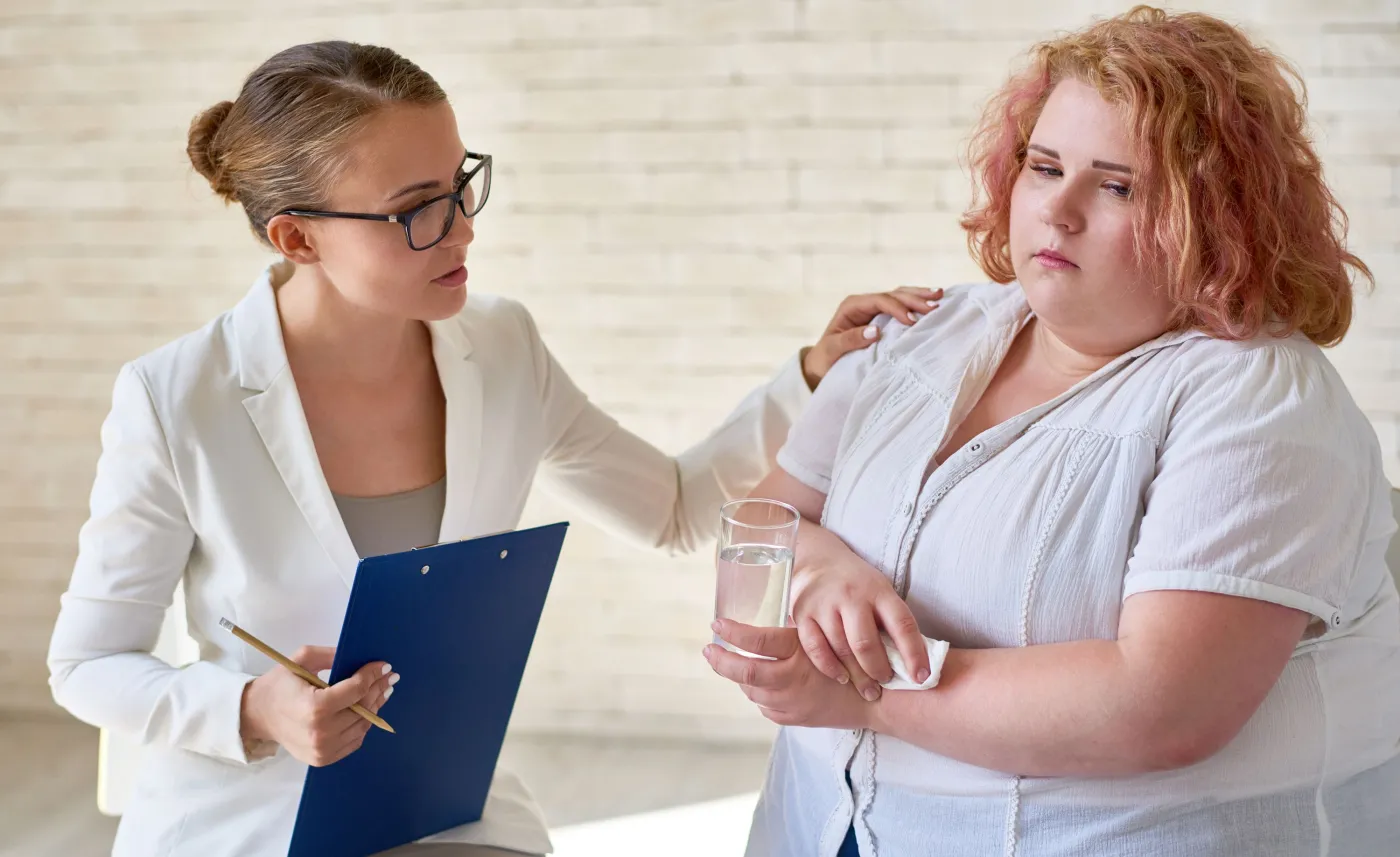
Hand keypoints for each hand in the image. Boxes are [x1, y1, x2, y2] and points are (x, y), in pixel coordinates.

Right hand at [240, 645, 396, 766]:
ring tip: (383, 691)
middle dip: (378, 689)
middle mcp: (320, 732)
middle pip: (363, 708)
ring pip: (363, 725)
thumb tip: (359, 655)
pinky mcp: (323, 759)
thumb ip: (331, 655)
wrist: (258, 715)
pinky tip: (368, 709)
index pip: (356, 690)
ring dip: (375, 706)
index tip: (384, 666)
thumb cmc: (280, 685)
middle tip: (389, 677)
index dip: (372, 675)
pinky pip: (354, 740)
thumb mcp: (301, 659)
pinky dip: (363, 724)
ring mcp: (323, 749)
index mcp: (314, 707)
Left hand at [704, 620, 869, 728]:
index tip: (716, 624)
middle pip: (745, 671)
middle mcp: (792, 679)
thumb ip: (794, 633)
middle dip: (721, 661)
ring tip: (734, 665)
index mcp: (799, 652)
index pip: (756, 640)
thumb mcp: (824, 636)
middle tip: (709, 650)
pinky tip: (760, 686)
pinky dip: (760, 695)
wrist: (878, 700)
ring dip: (740, 678)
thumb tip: (763, 616)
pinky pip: (766, 708)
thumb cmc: (855, 659)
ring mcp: (792, 703)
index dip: (732, 632)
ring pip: (753, 691)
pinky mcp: (795, 719)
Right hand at [789, 541, 929, 702]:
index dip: (914, 653)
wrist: (818, 562)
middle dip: (879, 670)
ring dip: (857, 675)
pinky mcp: (803, 614)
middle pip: (865, 643)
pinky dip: (829, 667)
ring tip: (868, 689)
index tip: (921, 677)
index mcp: (878, 591)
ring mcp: (825, 604)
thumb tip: (913, 661)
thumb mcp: (880, 592)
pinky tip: (842, 677)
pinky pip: (815, 648)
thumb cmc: (858, 584)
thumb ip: (892, 621)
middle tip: (885, 683)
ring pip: (841, 649)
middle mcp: (851, 596)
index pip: (901, 624)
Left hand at [802, 286, 942, 388]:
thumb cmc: (825, 358)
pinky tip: (934, 304)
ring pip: (901, 296)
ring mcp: (876, 309)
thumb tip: (876, 331)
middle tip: (935, 304)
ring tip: (940, 296)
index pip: (879, 300)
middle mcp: (865, 303)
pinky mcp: (884, 318)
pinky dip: (918, 305)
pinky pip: (903, 307)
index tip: (912, 320)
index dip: (897, 307)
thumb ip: (850, 340)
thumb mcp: (832, 350)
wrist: (823, 365)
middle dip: (915, 298)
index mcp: (852, 306)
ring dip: (920, 296)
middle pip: (894, 294)